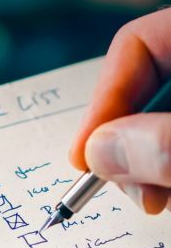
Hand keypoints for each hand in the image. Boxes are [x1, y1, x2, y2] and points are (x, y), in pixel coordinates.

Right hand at [69, 9, 170, 212]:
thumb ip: (165, 144)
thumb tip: (96, 153)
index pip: (137, 45)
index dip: (105, 101)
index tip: (85, 158)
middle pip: (140, 94)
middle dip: (129, 148)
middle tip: (141, 196)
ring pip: (153, 129)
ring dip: (148, 170)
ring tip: (160, 201)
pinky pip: (166, 150)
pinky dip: (165, 177)